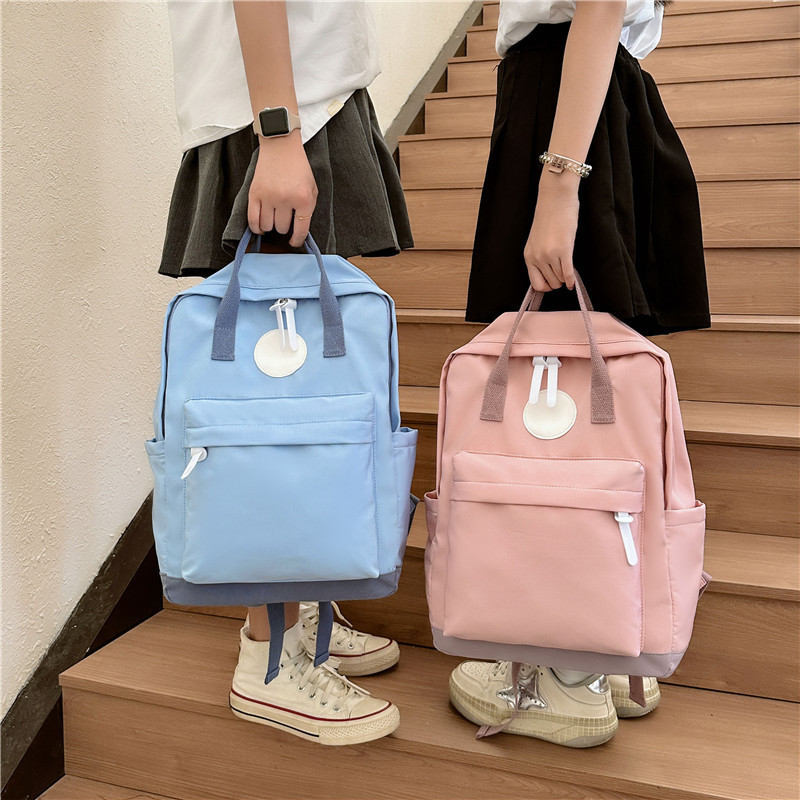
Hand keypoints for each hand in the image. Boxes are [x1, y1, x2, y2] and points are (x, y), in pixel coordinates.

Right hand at [248, 129, 317, 247]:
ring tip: (273, 219)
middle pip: (282, 228)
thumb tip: (299, 231)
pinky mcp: (254, 193)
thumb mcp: (312, 188)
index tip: (295, 242)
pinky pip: (252, 219)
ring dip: (271, 226)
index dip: (297, 240)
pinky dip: (256, 227)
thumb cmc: (298, 168)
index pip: (300, 230)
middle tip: (284, 219)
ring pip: (267, 226)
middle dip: (284, 227)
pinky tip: (260, 227)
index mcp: (303, 199)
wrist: (281, 146)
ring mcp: (268, 197)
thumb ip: (308, 209)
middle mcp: (285, 199)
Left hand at [523, 172, 578, 291]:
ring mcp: (549, 254)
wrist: (556, 198)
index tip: (553, 282)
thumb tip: (549, 274)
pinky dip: (572, 280)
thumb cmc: (549, 216)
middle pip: (551, 283)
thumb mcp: (537, 240)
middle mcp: (537, 257)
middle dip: (558, 281)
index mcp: (528, 256)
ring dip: (565, 278)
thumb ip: (540, 257)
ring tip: (567, 269)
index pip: (535, 284)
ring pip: (560, 279)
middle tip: (563, 274)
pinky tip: (574, 283)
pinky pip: (568, 273)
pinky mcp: (564, 249)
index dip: (546, 287)